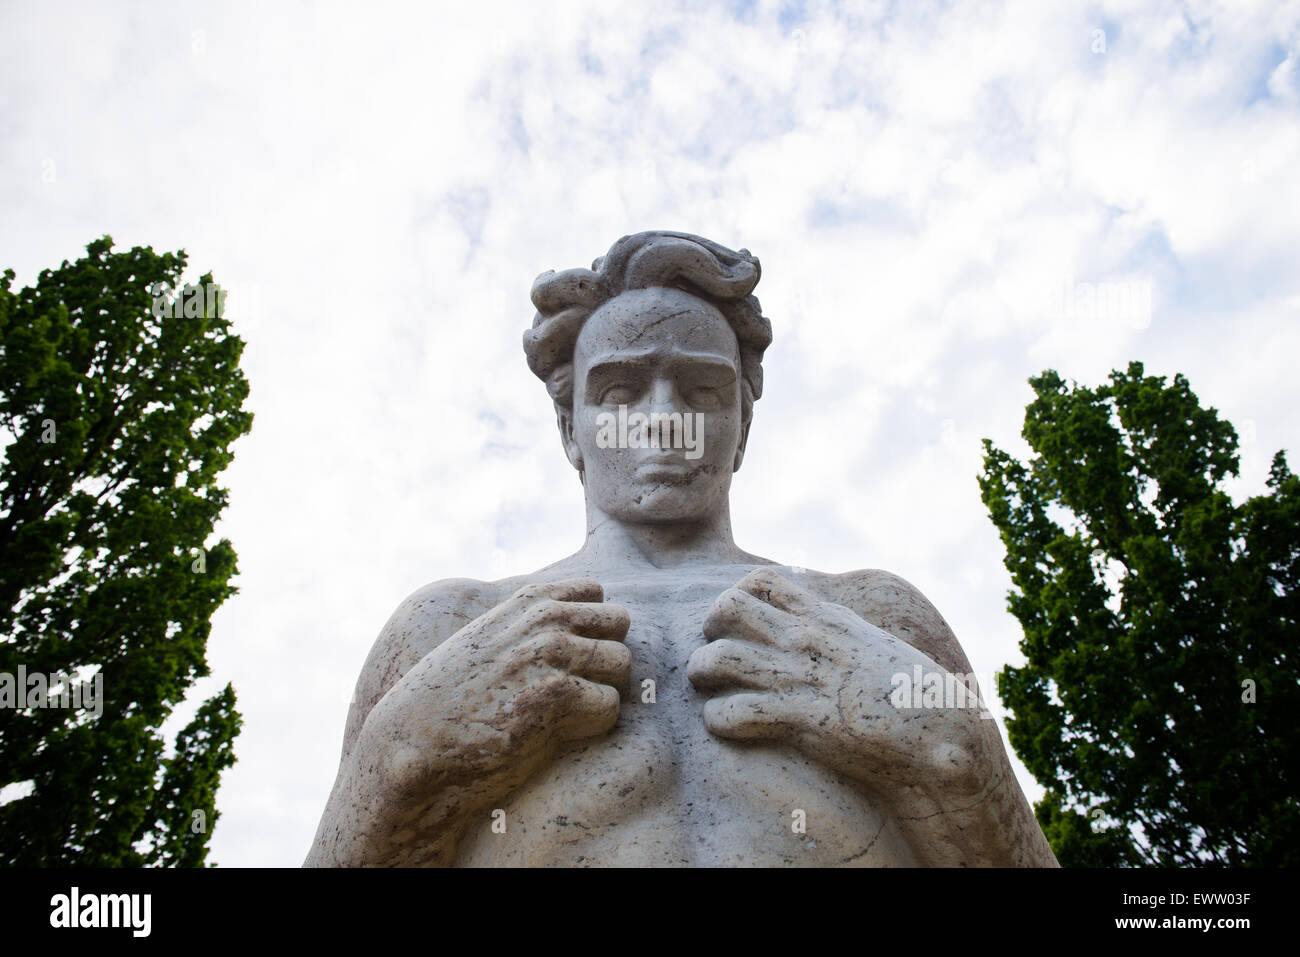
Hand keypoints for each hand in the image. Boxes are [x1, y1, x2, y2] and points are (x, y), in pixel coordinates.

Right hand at [348, 578, 630, 858]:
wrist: (414, 741)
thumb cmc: (449, 701)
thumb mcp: (486, 640)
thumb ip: (527, 625)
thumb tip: (576, 627)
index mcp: (528, 602)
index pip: (596, 593)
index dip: (591, 630)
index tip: (567, 659)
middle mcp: (544, 619)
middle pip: (619, 623)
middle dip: (605, 657)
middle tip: (572, 689)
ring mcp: (550, 652)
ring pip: (621, 663)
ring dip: (601, 692)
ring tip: (562, 714)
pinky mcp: (555, 694)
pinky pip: (610, 705)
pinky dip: (590, 726)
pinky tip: (554, 733)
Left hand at [687, 568, 994, 804]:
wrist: (942, 731)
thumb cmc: (908, 693)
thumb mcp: (869, 643)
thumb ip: (835, 629)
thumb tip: (812, 623)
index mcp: (825, 619)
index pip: (761, 581)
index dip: (735, 599)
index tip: (735, 626)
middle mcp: (808, 640)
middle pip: (727, 608)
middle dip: (708, 631)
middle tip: (716, 656)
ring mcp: (803, 678)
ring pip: (718, 659)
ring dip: (703, 676)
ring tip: (712, 692)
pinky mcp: (803, 720)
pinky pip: (734, 713)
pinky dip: (719, 721)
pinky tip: (729, 727)